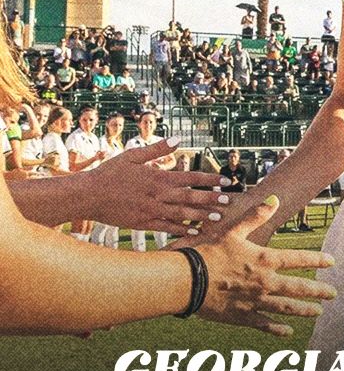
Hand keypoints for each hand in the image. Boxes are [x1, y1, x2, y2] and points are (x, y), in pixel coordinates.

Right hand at [79, 137, 231, 232]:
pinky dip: (181, 229)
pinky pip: (166, 227)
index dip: (209, 179)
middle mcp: (157, 194)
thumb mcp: (132, 156)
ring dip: (201, 215)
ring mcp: (151, 210)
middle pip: (190, 197)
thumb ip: (156, 149)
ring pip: (181, 214)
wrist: (88, 195)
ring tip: (218, 217)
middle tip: (228, 201)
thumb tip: (177, 139)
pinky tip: (195, 231)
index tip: (225, 181)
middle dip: (211, 199)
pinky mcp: (143, 223)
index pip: (189, 178)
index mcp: (157, 177)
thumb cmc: (109, 173)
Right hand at [192, 197, 336, 334]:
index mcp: (264, 259)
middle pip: (299, 287)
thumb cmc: (208, 252)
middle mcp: (265, 282)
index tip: (332, 262)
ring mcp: (255, 301)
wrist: (188, 280)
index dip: (317, 260)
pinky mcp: (242, 317)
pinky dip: (277, 328)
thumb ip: (255, 216)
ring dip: (304, 310)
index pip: (298, 259)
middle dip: (318, 291)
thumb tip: (274, 200)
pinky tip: (288, 332)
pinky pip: (265, 324)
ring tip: (318, 312)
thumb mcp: (232, 230)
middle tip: (333, 294)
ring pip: (286, 308)